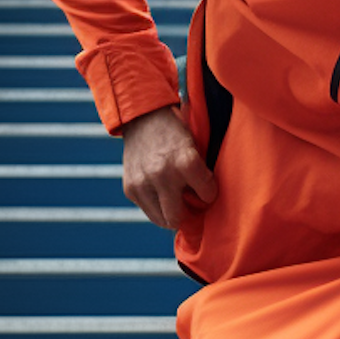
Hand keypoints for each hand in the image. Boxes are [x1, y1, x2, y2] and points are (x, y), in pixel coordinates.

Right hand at [120, 106, 217, 228]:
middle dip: (187, 214)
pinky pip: (148, 211)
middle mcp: (162, 175)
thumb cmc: (175, 133)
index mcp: (185, 162)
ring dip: (170, 214)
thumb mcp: (195, 146)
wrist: (143, 118)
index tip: (206, 188)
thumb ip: (201, 173)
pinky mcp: (130, 188)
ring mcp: (143, 183)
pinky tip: (161, 192)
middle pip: (177, 218)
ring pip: (161, 220)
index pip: (207, 196)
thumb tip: (205, 203)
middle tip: (190, 204)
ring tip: (175, 201)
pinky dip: (157, 206)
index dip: (209, 193)